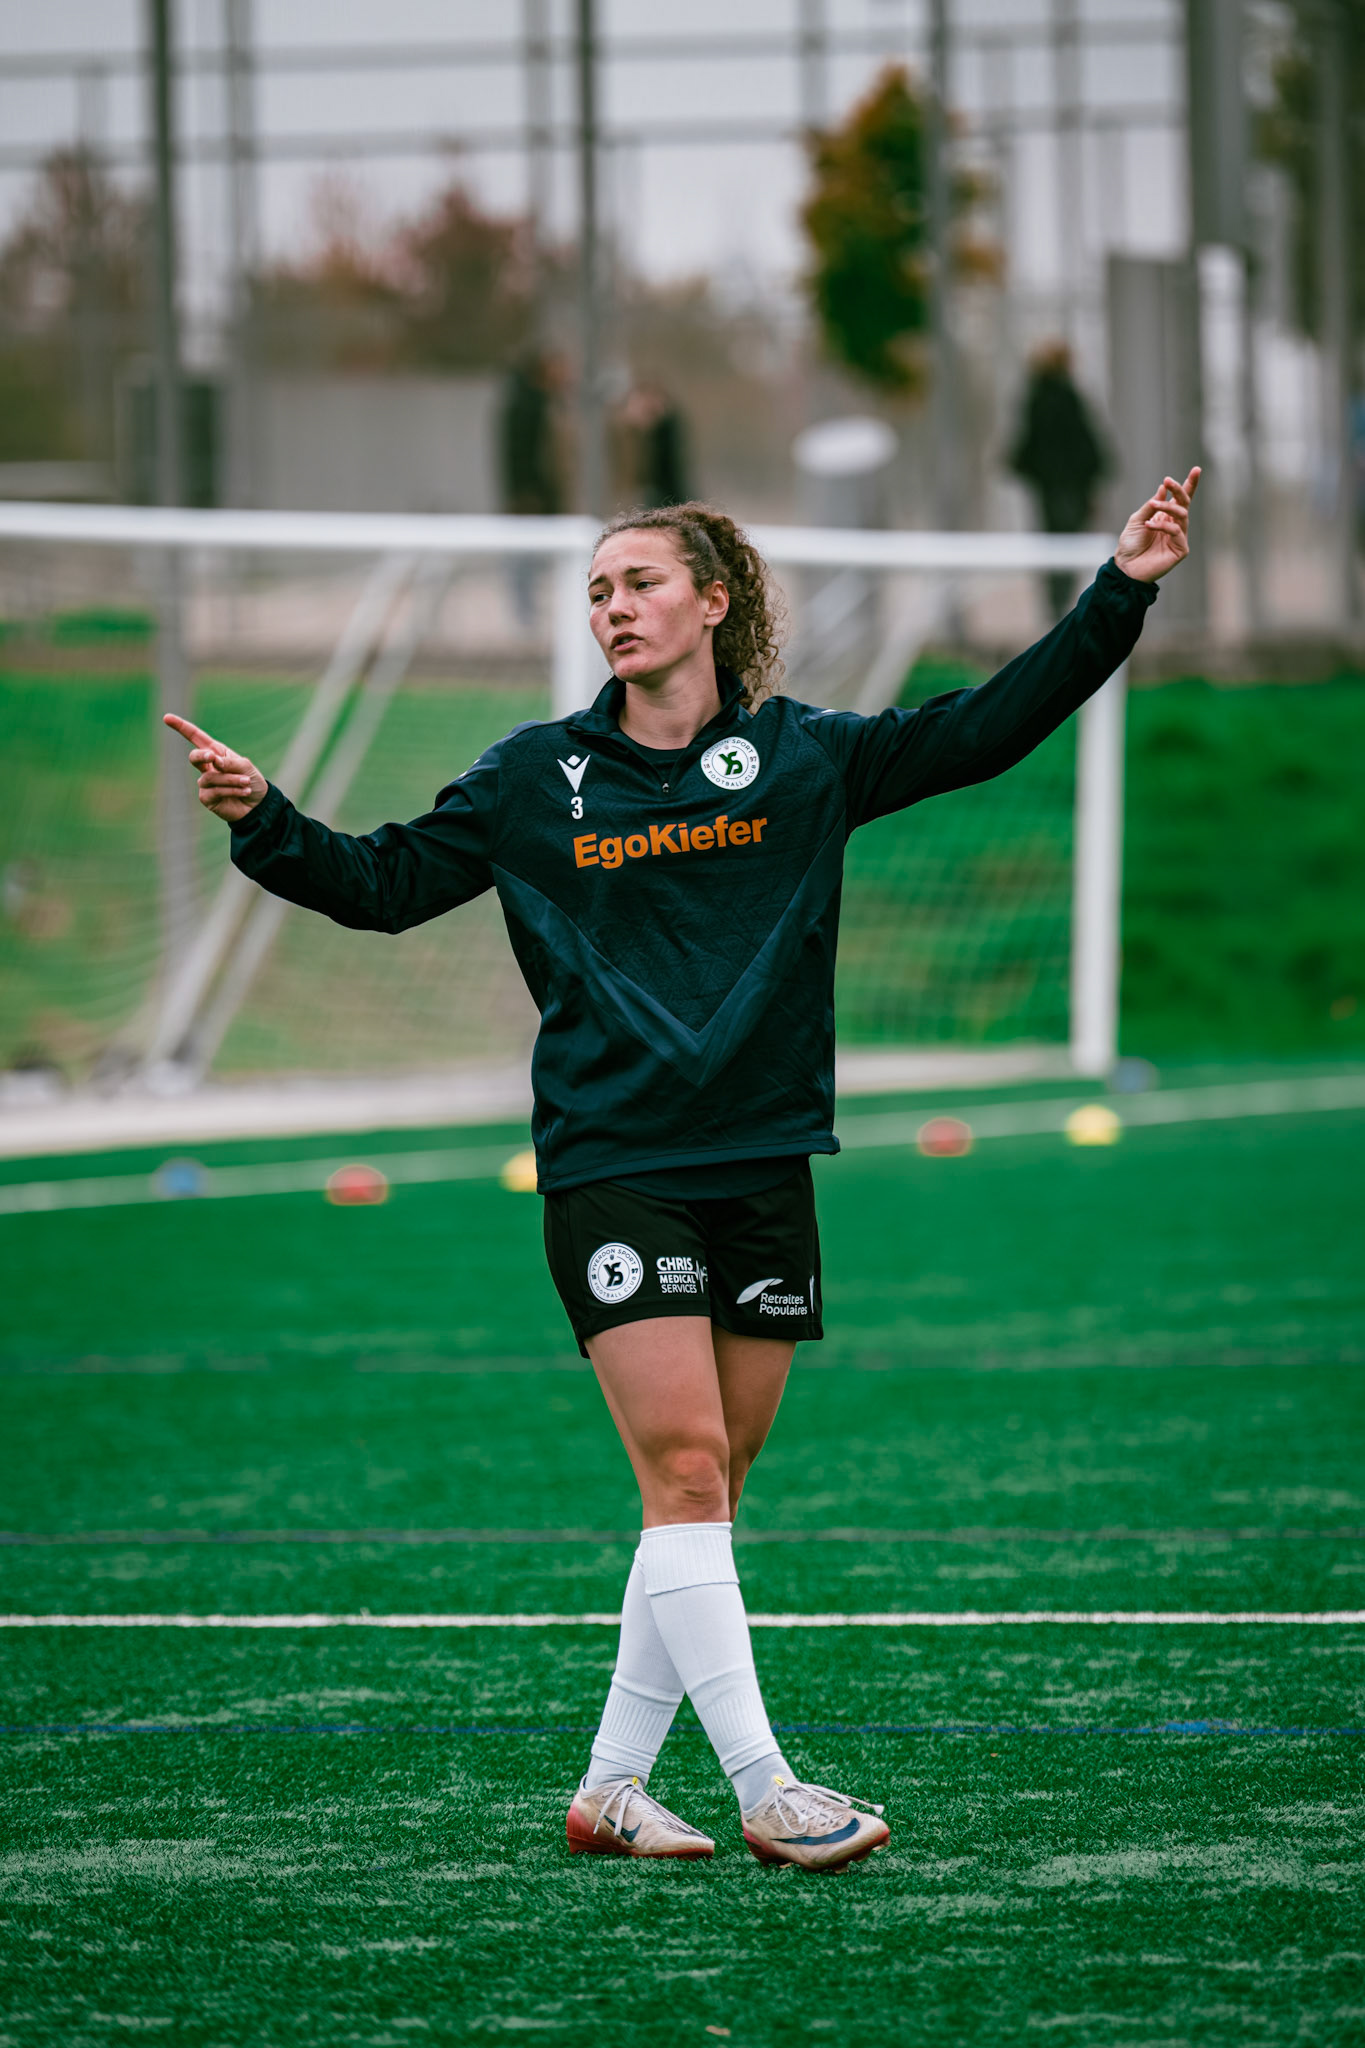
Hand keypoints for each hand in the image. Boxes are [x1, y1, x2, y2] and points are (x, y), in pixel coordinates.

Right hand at [163, 713, 267, 823]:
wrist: (258, 804)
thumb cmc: (252, 781)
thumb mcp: (245, 766)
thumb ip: (229, 762)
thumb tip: (214, 761)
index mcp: (215, 752)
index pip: (196, 737)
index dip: (181, 727)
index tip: (166, 717)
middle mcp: (207, 766)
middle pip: (194, 757)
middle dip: (201, 755)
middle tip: (212, 756)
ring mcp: (205, 783)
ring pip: (211, 777)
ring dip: (231, 779)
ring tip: (246, 782)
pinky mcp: (207, 798)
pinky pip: (215, 791)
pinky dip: (231, 790)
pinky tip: (244, 791)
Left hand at [1114, 467, 1200, 582]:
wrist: (1125, 567)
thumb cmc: (1130, 544)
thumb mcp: (1137, 519)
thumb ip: (1151, 505)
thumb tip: (1162, 488)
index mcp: (1165, 516)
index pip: (1180, 499)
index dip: (1189, 484)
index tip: (1196, 469)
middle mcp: (1175, 525)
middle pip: (1184, 503)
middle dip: (1179, 490)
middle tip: (1168, 481)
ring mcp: (1179, 537)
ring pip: (1182, 515)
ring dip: (1167, 506)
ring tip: (1152, 504)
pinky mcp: (1180, 549)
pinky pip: (1176, 531)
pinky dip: (1163, 525)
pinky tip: (1149, 525)